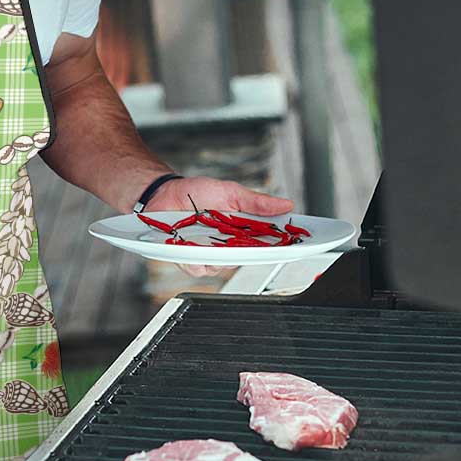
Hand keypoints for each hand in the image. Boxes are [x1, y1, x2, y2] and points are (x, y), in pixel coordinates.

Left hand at [147, 177, 294, 277]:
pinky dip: (197, 260)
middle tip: (252, 242)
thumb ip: (256, 202)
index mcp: (241, 231)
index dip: (282, 246)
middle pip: (247, 259)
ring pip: (222, 267)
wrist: (164, 193)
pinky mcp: (188, 259)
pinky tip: (194, 248)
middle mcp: (226, 246)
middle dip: (251, 253)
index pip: (266, 243)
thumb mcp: (230, 192)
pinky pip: (197, 268)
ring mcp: (207, 254)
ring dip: (220, 255)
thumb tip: (286, 204)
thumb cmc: (196, 193)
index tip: (295, 244)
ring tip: (214, 240)